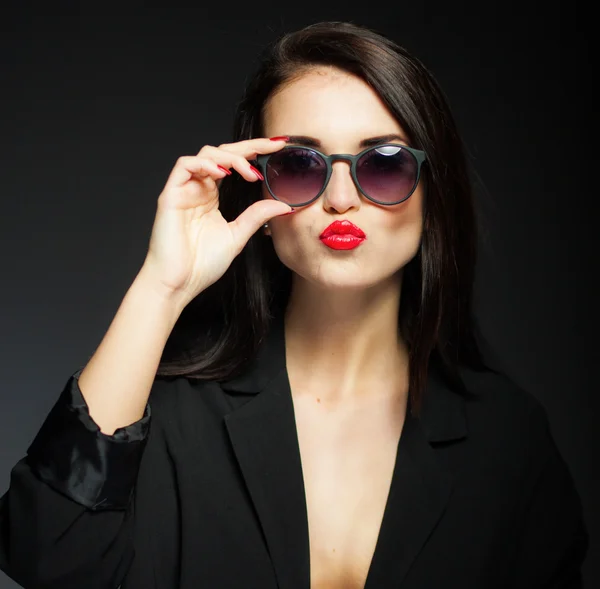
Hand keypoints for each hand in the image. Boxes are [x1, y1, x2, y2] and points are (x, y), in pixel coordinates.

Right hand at [139, 138, 291, 306]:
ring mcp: (184, 190)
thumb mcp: (238, 235)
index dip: (255, 152)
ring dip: (231, 157)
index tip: (278, 147)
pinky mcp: (170, 195)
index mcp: (211, 196)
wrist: (179, 284)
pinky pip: (184, 166)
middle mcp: (198, 188)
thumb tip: (284, 204)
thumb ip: (257, 216)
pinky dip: (205, 164)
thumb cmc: (201, 264)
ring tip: (250, 172)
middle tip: (273, 145)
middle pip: (222, 152)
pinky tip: (223, 172)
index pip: (234, 164)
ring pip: (206, 154)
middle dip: (249, 146)